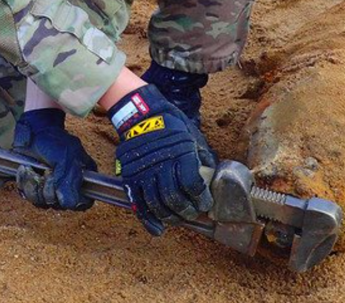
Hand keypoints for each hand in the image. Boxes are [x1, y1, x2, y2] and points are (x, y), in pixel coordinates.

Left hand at [13, 109, 97, 210]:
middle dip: (47, 189)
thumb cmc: (53, 140)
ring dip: (33, 185)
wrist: (33, 130)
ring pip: (42, 202)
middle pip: (59, 205)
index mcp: (82, 177)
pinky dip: (24, 183)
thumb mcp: (66, 158)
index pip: (84, 202)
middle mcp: (67, 185)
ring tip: (33, 169)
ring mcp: (50, 186)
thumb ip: (69, 181)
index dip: (71, 199)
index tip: (60, 186)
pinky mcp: (35, 186)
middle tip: (46, 171)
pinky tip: (26, 170)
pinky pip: (29, 197)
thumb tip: (68, 203)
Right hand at [108, 84, 213, 235]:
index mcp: (181, 153)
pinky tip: (158, 229)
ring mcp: (143, 171)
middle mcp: (161, 164)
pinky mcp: (130, 177)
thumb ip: (202, 158)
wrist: (142, 116)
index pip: (193, 185)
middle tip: (192, 214)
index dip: (202, 199)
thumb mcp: (193, 136)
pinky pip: (139, 204)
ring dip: (170, 217)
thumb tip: (214, 178)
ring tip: (177, 219)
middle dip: (187, 211)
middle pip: (175, 199)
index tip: (205, 204)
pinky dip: (148, 220)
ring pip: (157, 204)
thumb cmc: (172, 126)